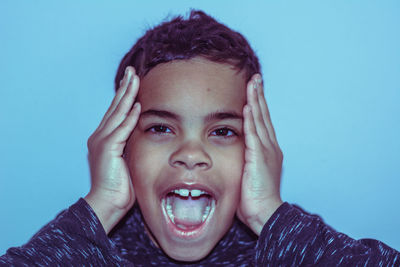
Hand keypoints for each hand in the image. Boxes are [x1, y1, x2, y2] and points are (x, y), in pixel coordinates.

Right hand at [84, 67, 140, 233]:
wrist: (107, 202)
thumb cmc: (120, 185)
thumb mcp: (127, 159)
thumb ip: (131, 144)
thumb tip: (144, 133)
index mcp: (105, 138)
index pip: (116, 112)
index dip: (124, 96)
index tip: (131, 81)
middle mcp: (100, 136)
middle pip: (115, 107)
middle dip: (124, 88)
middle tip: (131, 72)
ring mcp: (102, 141)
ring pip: (117, 113)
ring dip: (127, 95)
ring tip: (134, 79)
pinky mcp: (107, 149)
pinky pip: (121, 129)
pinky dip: (130, 116)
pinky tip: (137, 104)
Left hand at [237, 74, 283, 235]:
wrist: (265, 212)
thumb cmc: (255, 197)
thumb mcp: (250, 174)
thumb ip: (245, 159)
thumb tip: (236, 154)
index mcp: (267, 150)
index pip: (262, 122)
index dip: (258, 105)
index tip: (254, 91)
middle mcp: (269, 147)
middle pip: (263, 115)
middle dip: (259, 96)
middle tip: (256, 78)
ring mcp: (266, 151)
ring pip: (259, 120)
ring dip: (255, 101)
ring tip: (252, 83)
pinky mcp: (258, 158)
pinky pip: (254, 134)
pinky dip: (251, 120)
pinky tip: (248, 106)